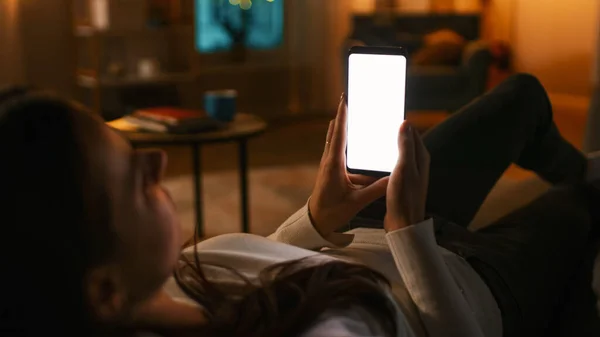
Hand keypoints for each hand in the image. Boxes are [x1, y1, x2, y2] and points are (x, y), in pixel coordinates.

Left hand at [308, 94, 388, 236]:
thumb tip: (394, 177)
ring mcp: (329, 164)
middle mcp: (329, 160)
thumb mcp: (356, 202)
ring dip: (344, 128)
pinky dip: (347, 143)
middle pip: (336, 131)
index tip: (345, 99)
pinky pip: (340, 151)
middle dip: (343, 115)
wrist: (316, 221)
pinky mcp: (331, 170)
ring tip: (355, 115)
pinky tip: (358, 144)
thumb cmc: (333, 212)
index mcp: (334, 164)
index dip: (342, 116)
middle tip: (350, 99)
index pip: (339, 134)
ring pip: (336, 140)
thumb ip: (376, 190)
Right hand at [384, 122, 429, 231]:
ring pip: (398, 153)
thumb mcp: (403, 168)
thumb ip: (405, 145)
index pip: (412, 132)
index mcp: (420, 157)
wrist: (402, 223)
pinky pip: (392, 165)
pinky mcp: (401, 182)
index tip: (387, 115)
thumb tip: (405, 123)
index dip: (401, 123)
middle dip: (393, 133)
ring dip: (388, 146)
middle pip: (405, 142)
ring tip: (373, 139)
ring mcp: (409, 173)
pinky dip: (384, 159)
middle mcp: (417, 163)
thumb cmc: (404, 196)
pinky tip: (373, 160)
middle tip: (377, 124)